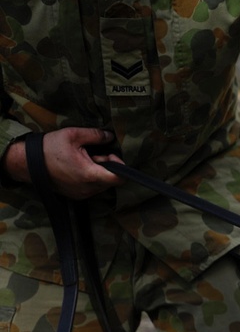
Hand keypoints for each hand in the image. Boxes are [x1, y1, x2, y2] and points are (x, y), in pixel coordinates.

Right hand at [2, 128, 122, 198]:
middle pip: (111, 181)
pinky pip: (92, 189)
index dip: (121, 167)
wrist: (27, 162)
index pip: (118, 178)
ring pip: (102, 185)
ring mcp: (81, 194)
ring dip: (99, 173)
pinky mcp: (76, 196)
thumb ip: (95, 135)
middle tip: (95, 155)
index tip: (112, 155)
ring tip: (85, 161)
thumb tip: (110, 137)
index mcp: (89, 174)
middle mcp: (87, 188)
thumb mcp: (73, 135)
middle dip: (107, 167)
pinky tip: (80, 169)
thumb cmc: (49, 148)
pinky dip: (91, 179)